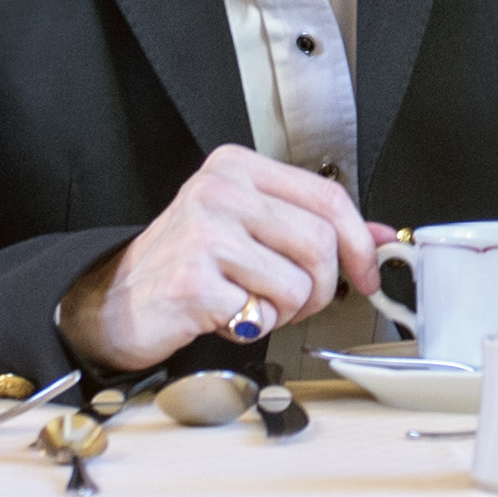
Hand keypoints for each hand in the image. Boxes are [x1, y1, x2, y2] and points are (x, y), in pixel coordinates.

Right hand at [57, 147, 390, 369]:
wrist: (117, 300)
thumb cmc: (187, 265)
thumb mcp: (250, 230)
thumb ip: (313, 226)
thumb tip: (380, 236)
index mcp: (238, 168)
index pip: (328, 198)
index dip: (361, 243)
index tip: (368, 273)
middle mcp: (219, 191)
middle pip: (321, 244)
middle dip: (321, 288)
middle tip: (293, 300)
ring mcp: (204, 233)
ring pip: (299, 284)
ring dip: (285, 311)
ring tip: (249, 302)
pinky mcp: (192, 280)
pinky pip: (261, 314)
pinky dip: (252, 328)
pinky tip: (224, 315)